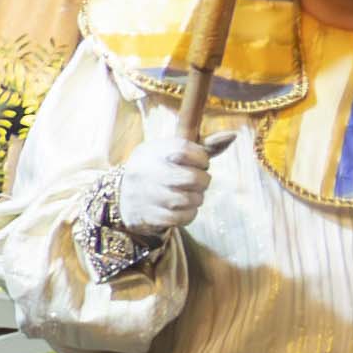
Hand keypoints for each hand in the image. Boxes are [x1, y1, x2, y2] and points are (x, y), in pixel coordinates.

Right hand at [108, 129, 233, 241]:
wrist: (119, 195)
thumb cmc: (158, 169)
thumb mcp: (173, 153)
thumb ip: (204, 146)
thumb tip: (233, 135)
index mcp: (153, 151)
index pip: (186, 150)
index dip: (202, 158)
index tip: (200, 162)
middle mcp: (145, 171)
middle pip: (192, 179)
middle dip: (203, 182)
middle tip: (198, 183)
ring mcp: (143, 194)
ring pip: (188, 200)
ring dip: (196, 199)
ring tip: (190, 196)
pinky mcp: (145, 215)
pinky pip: (180, 218)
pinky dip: (188, 214)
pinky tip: (183, 209)